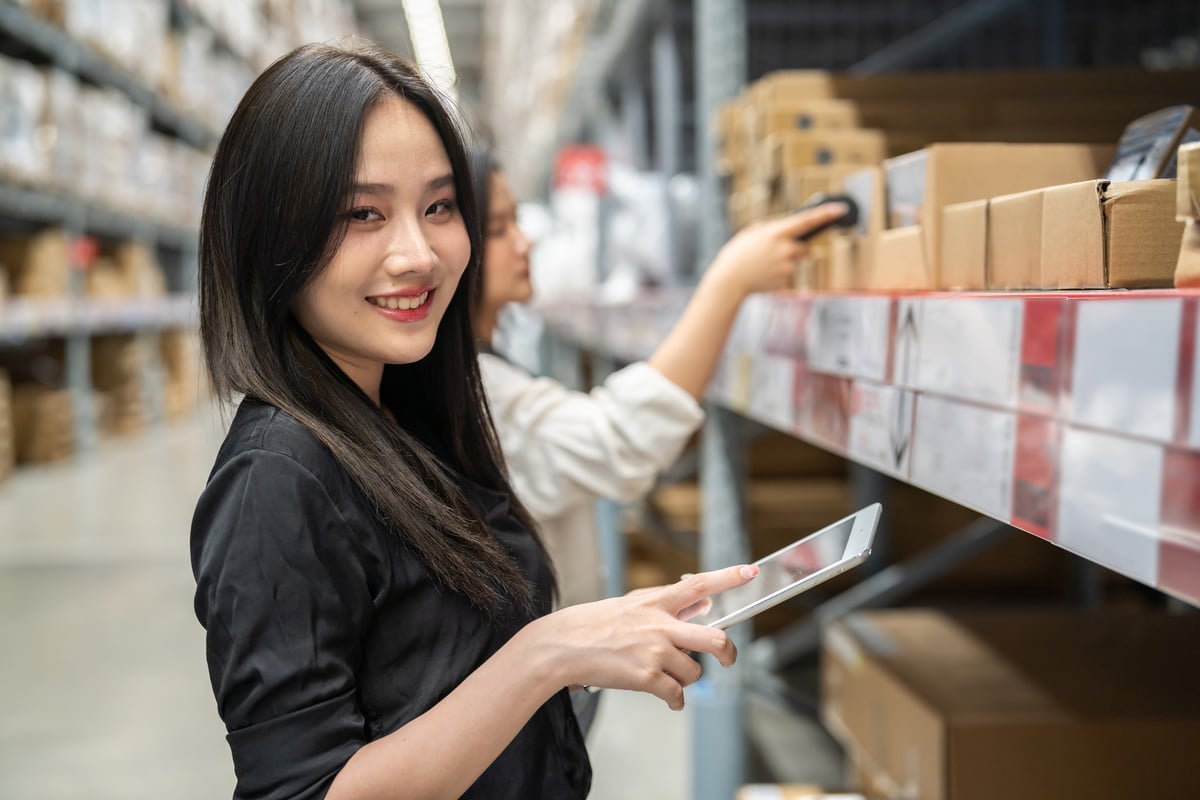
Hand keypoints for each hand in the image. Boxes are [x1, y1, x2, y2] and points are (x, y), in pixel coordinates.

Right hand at [526, 564, 759, 709]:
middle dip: (729, 653)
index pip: (700, 585)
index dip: (728, 578)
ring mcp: (655, 652)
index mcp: (657, 602)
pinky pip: (676, 695)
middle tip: (729, 659)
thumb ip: (664, 605)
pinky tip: (664, 696)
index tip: (751, 571)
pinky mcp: (647, 677)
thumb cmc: (595, 624)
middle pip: (715, 639)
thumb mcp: (632, 604)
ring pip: (694, 672)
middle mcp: (661, 625)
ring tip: (664, 675)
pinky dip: (673, 700)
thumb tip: (698, 603)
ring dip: (684, 679)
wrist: (564, 645)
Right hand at [704, 202, 851, 295]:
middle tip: (776, 253)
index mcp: (776, 233)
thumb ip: (772, 229)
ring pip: (795, 262)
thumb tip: (784, 229)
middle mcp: (785, 249)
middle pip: (805, 248)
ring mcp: (787, 266)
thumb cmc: (738, 254)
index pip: (806, 221)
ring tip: (764, 264)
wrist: (730, 280)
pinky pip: (788, 274)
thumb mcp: (752, 233)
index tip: (840, 209)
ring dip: (786, 262)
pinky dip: (779, 273)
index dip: (825, 214)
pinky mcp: (785, 280)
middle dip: (797, 249)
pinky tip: (765, 273)